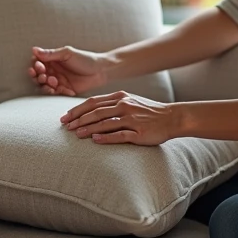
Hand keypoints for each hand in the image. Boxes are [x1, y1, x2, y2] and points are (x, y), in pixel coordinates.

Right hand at [28, 45, 110, 95]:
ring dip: (46, 85)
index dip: (35, 66)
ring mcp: (58, 81)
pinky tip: (66, 89)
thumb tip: (34, 49)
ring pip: (45, 86)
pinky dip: (58, 92)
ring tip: (54, 82)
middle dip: (38, 77)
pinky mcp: (64, 90)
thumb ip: (51, 54)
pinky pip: (56, 93)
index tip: (39, 66)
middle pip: (38, 76)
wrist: (101, 71)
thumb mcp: (67, 54)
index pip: (37, 63)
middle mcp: (54, 70)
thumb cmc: (85, 59)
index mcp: (53, 60)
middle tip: (43, 76)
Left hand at [59, 91, 178, 145]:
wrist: (172, 117)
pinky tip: (95, 140)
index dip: (77, 110)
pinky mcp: (139, 132)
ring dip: (88, 129)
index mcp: (120, 97)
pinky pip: (119, 135)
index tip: (65, 117)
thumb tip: (91, 111)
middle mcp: (124, 106)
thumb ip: (112, 104)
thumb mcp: (130, 101)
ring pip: (105, 123)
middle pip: (96, 112)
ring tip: (76, 134)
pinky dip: (106, 138)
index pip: (93, 102)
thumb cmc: (148, 111)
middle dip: (78, 119)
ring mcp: (132, 119)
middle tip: (66, 127)